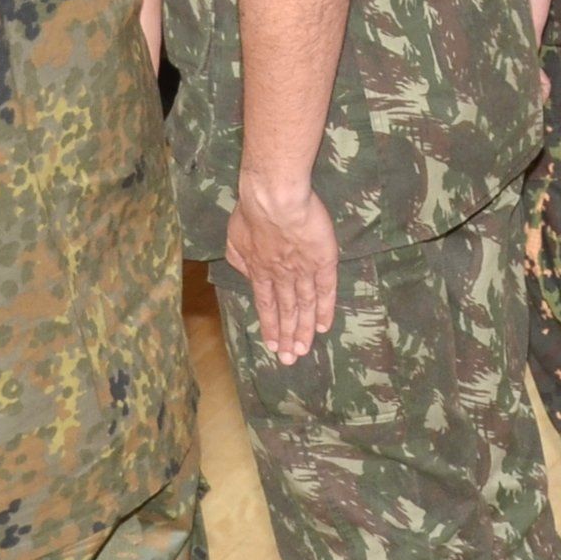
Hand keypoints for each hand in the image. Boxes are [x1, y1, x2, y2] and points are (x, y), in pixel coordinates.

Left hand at [224, 168, 341, 364]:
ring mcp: (302, 270)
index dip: (270, 325)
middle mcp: (280, 276)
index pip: (265, 304)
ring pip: (303, 306)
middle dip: (287, 336)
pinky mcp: (322, 261)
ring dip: (304, 329)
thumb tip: (246, 275)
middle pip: (285, 311)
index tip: (273, 345)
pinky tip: (325, 324)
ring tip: (305, 350)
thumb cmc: (252, 212)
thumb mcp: (235, 238)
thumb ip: (240, 259)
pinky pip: (325, 289)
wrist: (273, 200)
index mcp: (259, 270)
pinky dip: (324, 308)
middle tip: (290, 359)